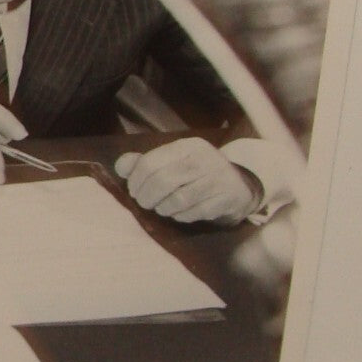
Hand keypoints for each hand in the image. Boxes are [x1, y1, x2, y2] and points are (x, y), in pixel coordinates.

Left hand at [115, 138, 261, 223]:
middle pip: (163, 181)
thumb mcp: (173, 162)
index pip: (151, 162)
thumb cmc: (197, 174)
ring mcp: (219, 179)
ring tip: (160, 208)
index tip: (134, 190)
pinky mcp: (227, 198)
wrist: (239, 186)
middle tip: (144, 202)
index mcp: (187, 146)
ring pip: (179, 199)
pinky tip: (178, 213)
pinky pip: (196, 212)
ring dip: (163, 208)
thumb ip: (145, 163)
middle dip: (147, 196)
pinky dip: (181, 216)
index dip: (136, 180)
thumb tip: (122, 167)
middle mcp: (205, 159)